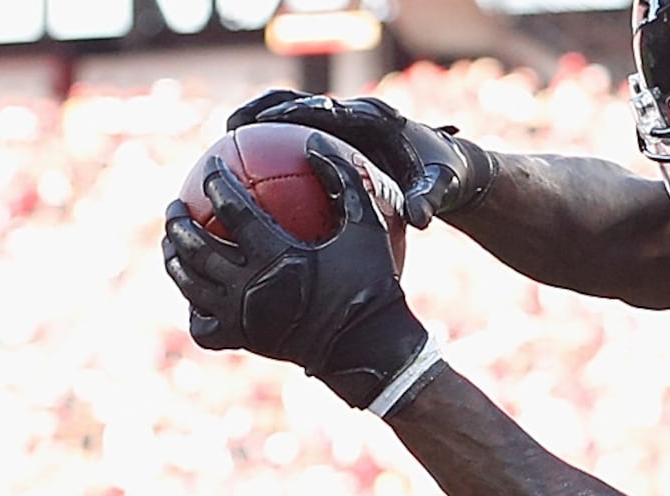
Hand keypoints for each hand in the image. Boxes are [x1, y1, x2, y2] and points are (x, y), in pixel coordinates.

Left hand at [162, 144, 430, 411]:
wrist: (370, 348)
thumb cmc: (371, 282)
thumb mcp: (367, 226)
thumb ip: (342, 179)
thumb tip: (315, 140)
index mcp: (279, 257)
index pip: (232, 209)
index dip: (216, 183)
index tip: (213, 168)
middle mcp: (252, 288)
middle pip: (196, 247)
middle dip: (177, 222)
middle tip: (175, 205)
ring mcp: (242, 318)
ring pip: (190, 285)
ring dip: (174, 259)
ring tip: (172, 242)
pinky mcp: (241, 341)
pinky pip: (201, 325)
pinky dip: (192, 307)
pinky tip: (193, 293)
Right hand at [226, 89, 491, 225]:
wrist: (445, 166)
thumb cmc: (440, 176)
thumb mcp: (438, 187)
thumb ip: (427, 199)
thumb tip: (421, 220)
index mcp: (373, 119)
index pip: (330, 110)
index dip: (298, 114)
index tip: (269, 124)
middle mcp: (352, 113)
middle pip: (299, 102)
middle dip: (265, 110)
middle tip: (232, 127)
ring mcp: (339, 124)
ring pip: (290, 112)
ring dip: (258, 120)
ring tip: (225, 140)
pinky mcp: (332, 137)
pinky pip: (294, 135)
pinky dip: (270, 144)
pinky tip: (245, 172)